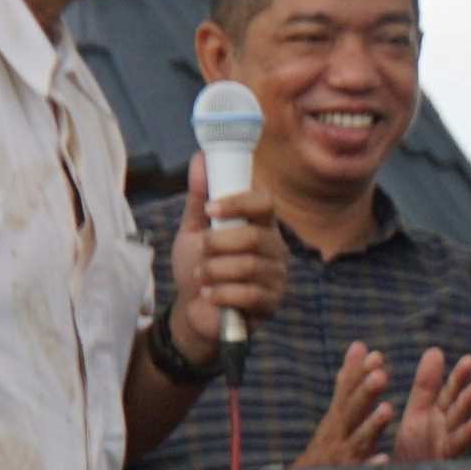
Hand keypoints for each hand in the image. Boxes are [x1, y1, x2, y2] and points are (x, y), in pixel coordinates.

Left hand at [173, 173, 285, 354]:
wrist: (194, 311)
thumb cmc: (200, 266)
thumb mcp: (194, 230)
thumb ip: (200, 198)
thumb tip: (200, 159)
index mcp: (261, 224)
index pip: (264, 203)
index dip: (239, 202)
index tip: (210, 208)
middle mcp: (275, 248)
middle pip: (254, 237)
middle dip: (218, 244)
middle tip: (200, 252)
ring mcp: (276, 277)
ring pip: (249, 266)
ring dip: (215, 271)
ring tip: (200, 277)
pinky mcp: (271, 304)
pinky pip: (249, 295)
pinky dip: (221, 294)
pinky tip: (209, 295)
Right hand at [293, 342, 395, 466]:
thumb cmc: (330, 444)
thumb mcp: (337, 412)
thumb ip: (349, 381)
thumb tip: (359, 346)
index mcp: (339, 417)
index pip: (349, 392)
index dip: (362, 374)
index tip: (377, 356)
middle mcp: (339, 434)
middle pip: (351, 411)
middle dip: (365, 392)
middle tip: (381, 375)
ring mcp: (344, 456)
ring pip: (358, 440)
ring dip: (371, 425)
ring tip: (387, 410)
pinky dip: (371, 467)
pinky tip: (383, 459)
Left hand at [386, 347, 470, 465]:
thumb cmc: (413, 452)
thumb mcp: (417, 415)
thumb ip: (426, 386)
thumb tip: (436, 350)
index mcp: (437, 417)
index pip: (450, 393)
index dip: (459, 378)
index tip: (469, 360)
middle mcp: (446, 433)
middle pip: (459, 413)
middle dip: (470, 401)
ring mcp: (445, 454)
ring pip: (460, 438)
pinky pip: (447, 464)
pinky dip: (455, 462)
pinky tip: (464, 454)